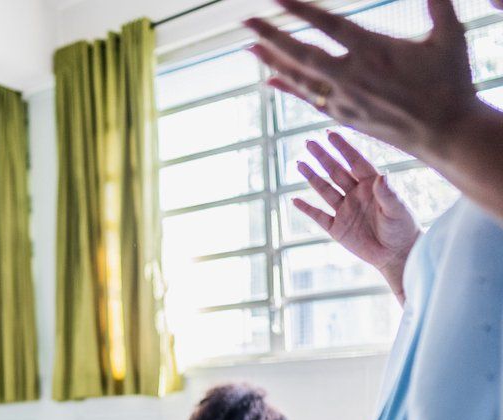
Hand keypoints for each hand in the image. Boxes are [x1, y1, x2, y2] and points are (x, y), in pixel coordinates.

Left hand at [245, 0, 480, 158]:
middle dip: (271, 36)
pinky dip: (288, 87)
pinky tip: (271, 80)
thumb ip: (439, 3)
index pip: (328, 24)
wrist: (445, 131)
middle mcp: (352, 76)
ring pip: (299, 78)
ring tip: (249, 47)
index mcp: (374, 51)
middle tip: (245, 23)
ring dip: (272, 61)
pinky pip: (308, 99)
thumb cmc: (451, 81)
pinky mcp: (343, 116)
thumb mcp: (450, 35)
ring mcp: (344, 99)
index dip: (299, 10)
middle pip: (301, 53)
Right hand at [293, 132, 419, 299]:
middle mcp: (356, 194)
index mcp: (372, 185)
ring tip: (300, 163)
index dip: (343, 148)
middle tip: (309, 142)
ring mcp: (345, 210)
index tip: (331, 134)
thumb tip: (383, 176)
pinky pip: (318, 216)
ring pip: (325, 190)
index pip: (355, 162)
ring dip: (312, 177)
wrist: (396, 255)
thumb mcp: (398, 210)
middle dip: (323, 157)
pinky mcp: (337, 228)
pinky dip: (307, 209)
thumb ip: (389, 193)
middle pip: (336, 172)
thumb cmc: (403, 229)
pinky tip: (295, 200)